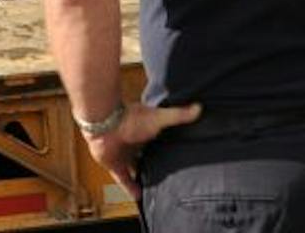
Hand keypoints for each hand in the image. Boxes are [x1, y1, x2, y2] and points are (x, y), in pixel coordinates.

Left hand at [83, 102, 201, 198]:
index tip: (176, 158)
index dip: (165, 150)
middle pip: (146, 157)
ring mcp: (124, 154)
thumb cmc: (132, 118)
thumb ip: (178, 115)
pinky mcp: (115, 165)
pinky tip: (139, 197)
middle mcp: (135, 144)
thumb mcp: (159, 118)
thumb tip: (199, 108)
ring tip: (155, 189)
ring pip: (135, 169)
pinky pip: (124, 179)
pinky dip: (130, 188)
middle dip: (154, 165)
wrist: (105, 123)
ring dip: (142, 177)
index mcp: (146, 131)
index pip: (157, 143)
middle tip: (167, 178)